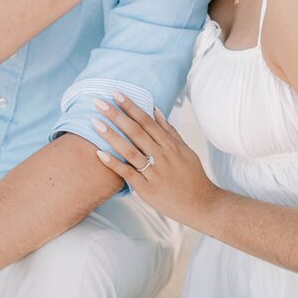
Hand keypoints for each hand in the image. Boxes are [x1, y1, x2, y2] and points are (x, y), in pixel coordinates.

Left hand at [91, 92, 220, 226]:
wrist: (201, 204)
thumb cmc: (192, 175)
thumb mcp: (185, 149)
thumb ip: (169, 130)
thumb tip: (155, 109)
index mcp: (170, 144)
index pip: (147, 120)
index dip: (131, 106)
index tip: (116, 93)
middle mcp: (162, 155)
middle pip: (136, 131)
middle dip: (116, 115)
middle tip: (98, 102)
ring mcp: (154, 172)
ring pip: (130, 150)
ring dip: (112, 135)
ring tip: (95, 123)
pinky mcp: (147, 189)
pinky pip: (127, 174)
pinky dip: (113, 164)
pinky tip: (99, 153)